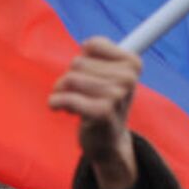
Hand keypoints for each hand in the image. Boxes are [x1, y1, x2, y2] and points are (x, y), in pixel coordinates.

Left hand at [49, 37, 141, 188]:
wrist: (109, 143)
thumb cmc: (104, 104)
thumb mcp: (109, 74)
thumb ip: (99, 52)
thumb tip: (86, 45)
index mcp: (133, 64)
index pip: (92, 45)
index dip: (82, 60)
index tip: (88, 76)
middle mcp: (128, 78)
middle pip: (78, 62)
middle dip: (69, 78)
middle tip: (77, 95)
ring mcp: (117, 96)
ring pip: (70, 78)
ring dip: (61, 91)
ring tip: (71, 104)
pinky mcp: (102, 112)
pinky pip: (67, 98)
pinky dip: (55, 102)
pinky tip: (59, 108)